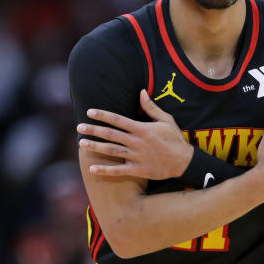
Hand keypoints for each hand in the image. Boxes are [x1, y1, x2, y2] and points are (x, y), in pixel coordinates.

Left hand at [76, 90, 193, 178]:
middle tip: (79, 127)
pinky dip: (104, 170)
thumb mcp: (166, 120)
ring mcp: (136, 157)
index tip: (90, 111)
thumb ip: (151, 107)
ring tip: (81, 143)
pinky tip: (91, 168)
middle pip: (110, 134)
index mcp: (142, 128)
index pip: (118, 119)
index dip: (102, 115)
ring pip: (111, 151)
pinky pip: (118, 171)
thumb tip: (141, 92)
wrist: (184, 162)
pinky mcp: (138, 170)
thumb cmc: (175, 139)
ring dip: (95, 147)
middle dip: (93, 130)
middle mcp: (136, 142)